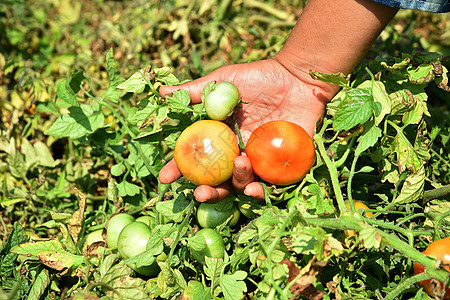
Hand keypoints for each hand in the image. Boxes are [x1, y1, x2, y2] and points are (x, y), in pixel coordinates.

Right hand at [158, 57, 337, 202]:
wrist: (298, 77)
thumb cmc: (260, 77)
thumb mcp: (224, 83)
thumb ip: (196, 92)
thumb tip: (162, 93)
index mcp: (222, 138)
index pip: (197, 158)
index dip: (180, 168)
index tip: (166, 178)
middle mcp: (238, 153)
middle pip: (219, 180)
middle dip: (207, 191)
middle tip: (199, 193)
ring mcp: (260, 161)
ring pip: (243, 185)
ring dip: (236, 184)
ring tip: (239, 166)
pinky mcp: (283, 166)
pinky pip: (271, 185)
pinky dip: (262, 191)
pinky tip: (255, 188)